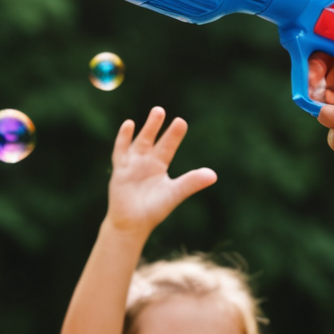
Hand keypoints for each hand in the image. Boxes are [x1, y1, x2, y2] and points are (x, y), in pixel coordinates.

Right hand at [105, 107, 217, 235]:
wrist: (133, 223)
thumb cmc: (154, 209)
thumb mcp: (175, 193)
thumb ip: (191, 182)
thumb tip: (213, 175)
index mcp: (160, 165)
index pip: (168, 146)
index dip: (174, 135)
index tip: (181, 122)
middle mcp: (146, 161)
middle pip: (152, 139)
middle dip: (156, 125)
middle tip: (161, 110)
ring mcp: (132, 164)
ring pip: (139, 142)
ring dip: (146, 129)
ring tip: (153, 114)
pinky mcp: (120, 170)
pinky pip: (121, 151)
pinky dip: (123, 138)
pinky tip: (128, 124)